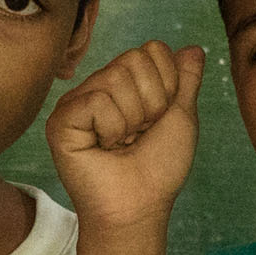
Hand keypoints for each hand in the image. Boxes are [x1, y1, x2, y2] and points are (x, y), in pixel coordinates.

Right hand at [48, 42, 202, 238]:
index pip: (151, 51)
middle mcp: (98, 86)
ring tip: (121, 142)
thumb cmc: (159, 169)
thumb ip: (186, 82)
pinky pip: (97, 101)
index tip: (159, 120)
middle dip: (151, 103)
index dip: (167, 87)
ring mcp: (77, 101)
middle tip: (139, 134)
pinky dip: (112, 128)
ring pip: (116, 78)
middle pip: (134, 60)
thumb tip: (193, 48)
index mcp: (124, 84)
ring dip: (132, 119)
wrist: (139, 205)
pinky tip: (103, 146)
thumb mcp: (181, 118)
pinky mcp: (61, 118)